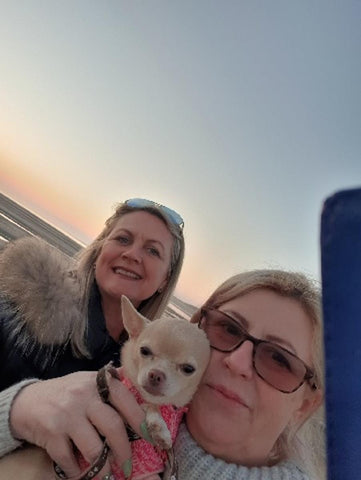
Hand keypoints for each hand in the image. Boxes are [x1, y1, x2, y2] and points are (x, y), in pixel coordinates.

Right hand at [10, 370, 144, 477]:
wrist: (27, 401)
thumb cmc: (65, 392)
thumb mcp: (87, 381)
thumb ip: (110, 383)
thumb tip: (137, 384)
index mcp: (96, 382)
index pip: (124, 398)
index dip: (139, 419)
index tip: (150, 436)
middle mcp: (83, 396)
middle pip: (113, 426)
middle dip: (124, 450)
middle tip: (129, 464)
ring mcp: (67, 415)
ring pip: (93, 447)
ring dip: (103, 467)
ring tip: (108, 474)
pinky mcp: (51, 433)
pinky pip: (69, 459)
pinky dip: (77, 472)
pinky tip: (81, 474)